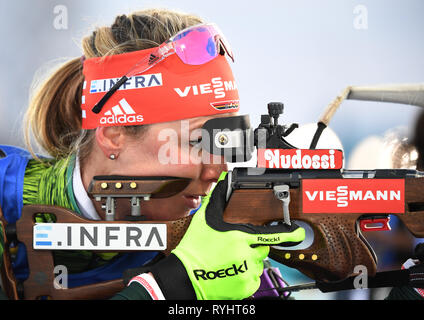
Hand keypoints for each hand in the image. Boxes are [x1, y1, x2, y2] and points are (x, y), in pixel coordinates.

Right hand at [147, 171, 304, 299]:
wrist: (186, 276)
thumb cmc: (194, 248)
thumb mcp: (204, 219)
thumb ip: (217, 198)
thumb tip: (223, 180)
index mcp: (239, 237)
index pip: (270, 234)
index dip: (289, 234)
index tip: (299, 233)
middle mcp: (245, 255)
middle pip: (261, 248)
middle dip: (253, 246)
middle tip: (234, 248)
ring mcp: (246, 273)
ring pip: (258, 264)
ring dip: (249, 261)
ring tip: (230, 260)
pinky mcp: (245, 288)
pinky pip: (254, 279)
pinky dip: (246, 276)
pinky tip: (231, 271)